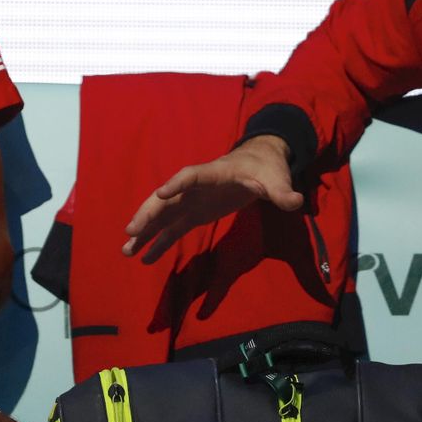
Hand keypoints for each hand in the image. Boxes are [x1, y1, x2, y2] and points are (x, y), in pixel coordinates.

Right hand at [122, 135, 302, 263]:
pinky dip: (159, 242)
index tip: (161, 194)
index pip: (191, 176)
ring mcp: (193, 201)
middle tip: (131, 232)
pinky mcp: (196, 213)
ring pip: (163, 216)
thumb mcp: (276, 178)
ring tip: (126, 251)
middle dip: (148, 214)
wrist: (259, 162)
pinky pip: (173, 229)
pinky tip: (145, 258)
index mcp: (214, 173)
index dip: (177, 184)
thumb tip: (296, 200)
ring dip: (145, 232)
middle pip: (167, 199)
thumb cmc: (265, 167)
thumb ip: (282, 191)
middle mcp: (196, 187)